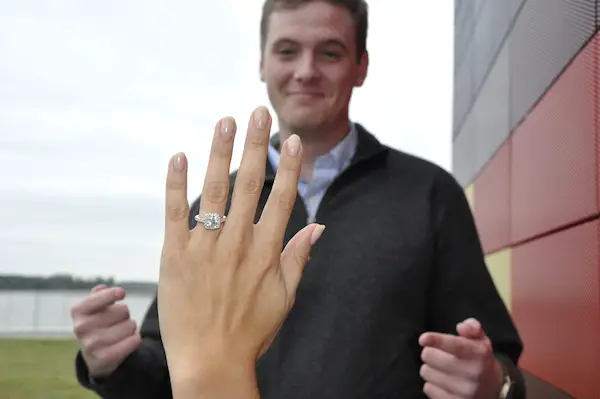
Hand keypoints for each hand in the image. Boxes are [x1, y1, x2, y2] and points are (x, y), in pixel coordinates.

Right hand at [71, 285, 141, 377]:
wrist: (95, 356)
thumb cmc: (98, 324)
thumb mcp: (94, 308)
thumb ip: (99, 295)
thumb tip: (101, 288)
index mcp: (78, 310)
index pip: (102, 296)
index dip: (114, 293)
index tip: (121, 293)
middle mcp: (81, 327)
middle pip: (124, 310)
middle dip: (124, 315)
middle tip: (115, 323)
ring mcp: (91, 344)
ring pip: (131, 325)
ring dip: (130, 328)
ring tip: (119, 333)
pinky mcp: (104, 358)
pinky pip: (134, 340)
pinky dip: (134, 339)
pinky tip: (125, 342)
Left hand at [157, 107, 323, 392]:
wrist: (211, 361)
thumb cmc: (250, 331)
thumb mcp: (285, 297)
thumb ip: (300, 258)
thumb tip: (319, 226)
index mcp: (267, 252)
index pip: (282, 198)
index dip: (289, 166)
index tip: (292, 140)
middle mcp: (238, 243)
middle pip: (249, 184)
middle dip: (255, 144)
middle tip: (257, 113)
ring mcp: (205, 247)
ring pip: (214, 190)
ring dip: (220, 152)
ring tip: (224, 121)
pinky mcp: (175, 255)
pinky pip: (175, 212)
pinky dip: (176, 183)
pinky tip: (179, 156)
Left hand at [419, 318, 503, 398]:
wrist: (494, 389)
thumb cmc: (481, 360)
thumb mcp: (481, 340)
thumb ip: (472, 328)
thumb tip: (462, 327)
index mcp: (479, 355)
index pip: (456, 346)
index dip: (437, 340)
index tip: (423, 339)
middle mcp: (473, 374)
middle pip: (432, 357)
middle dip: (429, 352)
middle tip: (434, 353)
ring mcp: (465, 391)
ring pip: (427, 373)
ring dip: (429, 368)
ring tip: (440, 368)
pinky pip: (429, 388)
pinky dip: (431, 384)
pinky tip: (441, 382)